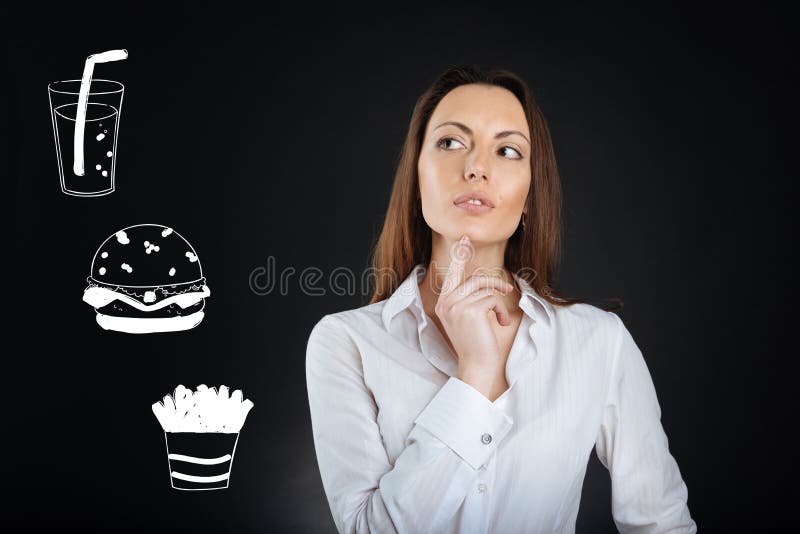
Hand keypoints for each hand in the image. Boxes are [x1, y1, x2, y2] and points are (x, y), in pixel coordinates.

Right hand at [434, 235, 514, 394]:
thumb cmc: (476, 343)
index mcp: (444, 303)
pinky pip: (492, 299)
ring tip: (500, 319)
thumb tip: (480, 280)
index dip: (461, 255)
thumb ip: (468, 299)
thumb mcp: (467, 318)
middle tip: (507, 287)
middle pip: (474, 279)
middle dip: (494, 283)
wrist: (477, 366)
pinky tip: (500, 323)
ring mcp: (456, 306)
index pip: (453, 274)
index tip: (466, 239)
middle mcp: (446, 302)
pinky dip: (500, 310)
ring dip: (498, 303)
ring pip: (484, 289)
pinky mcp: (470, 311)